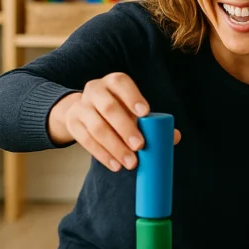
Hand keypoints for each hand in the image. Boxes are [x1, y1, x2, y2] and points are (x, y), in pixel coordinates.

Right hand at [47, 72, 180, 170]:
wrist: (83, 111)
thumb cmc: (117, 110)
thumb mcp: (131, 110)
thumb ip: (153, 122)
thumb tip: (174, 136)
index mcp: (113, 82)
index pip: (121, 83)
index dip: (133, 97)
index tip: (145, 113)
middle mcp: (95, 90)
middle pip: (109, 108)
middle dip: (125, 128)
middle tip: (140, 146)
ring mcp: (81, 107)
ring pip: (97, 127)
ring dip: (115, 147)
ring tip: (131, 163)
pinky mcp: (73, 124)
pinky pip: (87, 141)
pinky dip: (103, 155)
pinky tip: (115, 165)